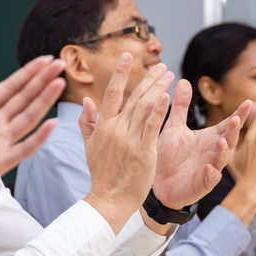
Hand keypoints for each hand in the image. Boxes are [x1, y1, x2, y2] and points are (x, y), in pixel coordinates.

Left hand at [0, 52, 64, 193]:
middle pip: (24, 98)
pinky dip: (39, 137)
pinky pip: (24, 148)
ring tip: (59, 82)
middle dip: (42, 80)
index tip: (44, 60)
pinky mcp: (1, 162)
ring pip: (28, 117)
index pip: (10, 88)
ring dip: (44, 100)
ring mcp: (0, 142)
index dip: (28, 74)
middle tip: (60, 63)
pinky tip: (52, 122)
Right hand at [80, 54, 173, 233]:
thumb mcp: (89, 147)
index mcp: (103, 126)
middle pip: (134, 97)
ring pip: (145, 107)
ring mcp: (129, 140)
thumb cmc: (100, 174)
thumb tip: (86, 102)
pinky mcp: (143, 151)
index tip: (128, 56)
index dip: (121, 73)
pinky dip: (159, 110)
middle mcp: (115, 129)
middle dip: (148, 78)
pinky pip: (152, 126)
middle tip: (161, 65)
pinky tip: (167, 96)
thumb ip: (87, 123)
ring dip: (158, 88)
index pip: (112, 93)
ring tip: (169, 75)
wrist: (108, 199)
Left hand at [151, 80, 250, 208]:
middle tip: (237, 119)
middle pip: (229, 139)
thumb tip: (184, 80)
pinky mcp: (202, 184)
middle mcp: (213, 152)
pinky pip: (210, 179)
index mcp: (210, 137)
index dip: (239, 114)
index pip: (228, 124)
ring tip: (222, 141)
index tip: (249, 102)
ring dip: (224, 150)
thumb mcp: (174, 127)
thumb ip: (181, 106)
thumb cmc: (168, 155)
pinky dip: (211, 174)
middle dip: (234, 130)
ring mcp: (209, 168)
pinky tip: (208, 168)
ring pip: (222, 159)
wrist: (156, 182)